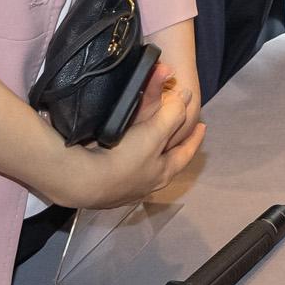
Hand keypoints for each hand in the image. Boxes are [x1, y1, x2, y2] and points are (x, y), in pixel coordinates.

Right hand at [35, 60, 205, 210]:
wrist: (81, 180)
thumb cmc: (124, 159)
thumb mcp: (154, 134)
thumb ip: (172, 115)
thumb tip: (186, 97)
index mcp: (162, 173)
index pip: (185, 152)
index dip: (195, 138)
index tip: (203, 126)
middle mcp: (146, 183)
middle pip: (165, 159)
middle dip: (170, 143)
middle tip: (175, 128)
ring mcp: (124, 186)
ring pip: (142, 162)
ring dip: (146, 148)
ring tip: (147, 134)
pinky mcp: (103, 184)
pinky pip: (120, 163)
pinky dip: (124, 153)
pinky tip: (118, 147)